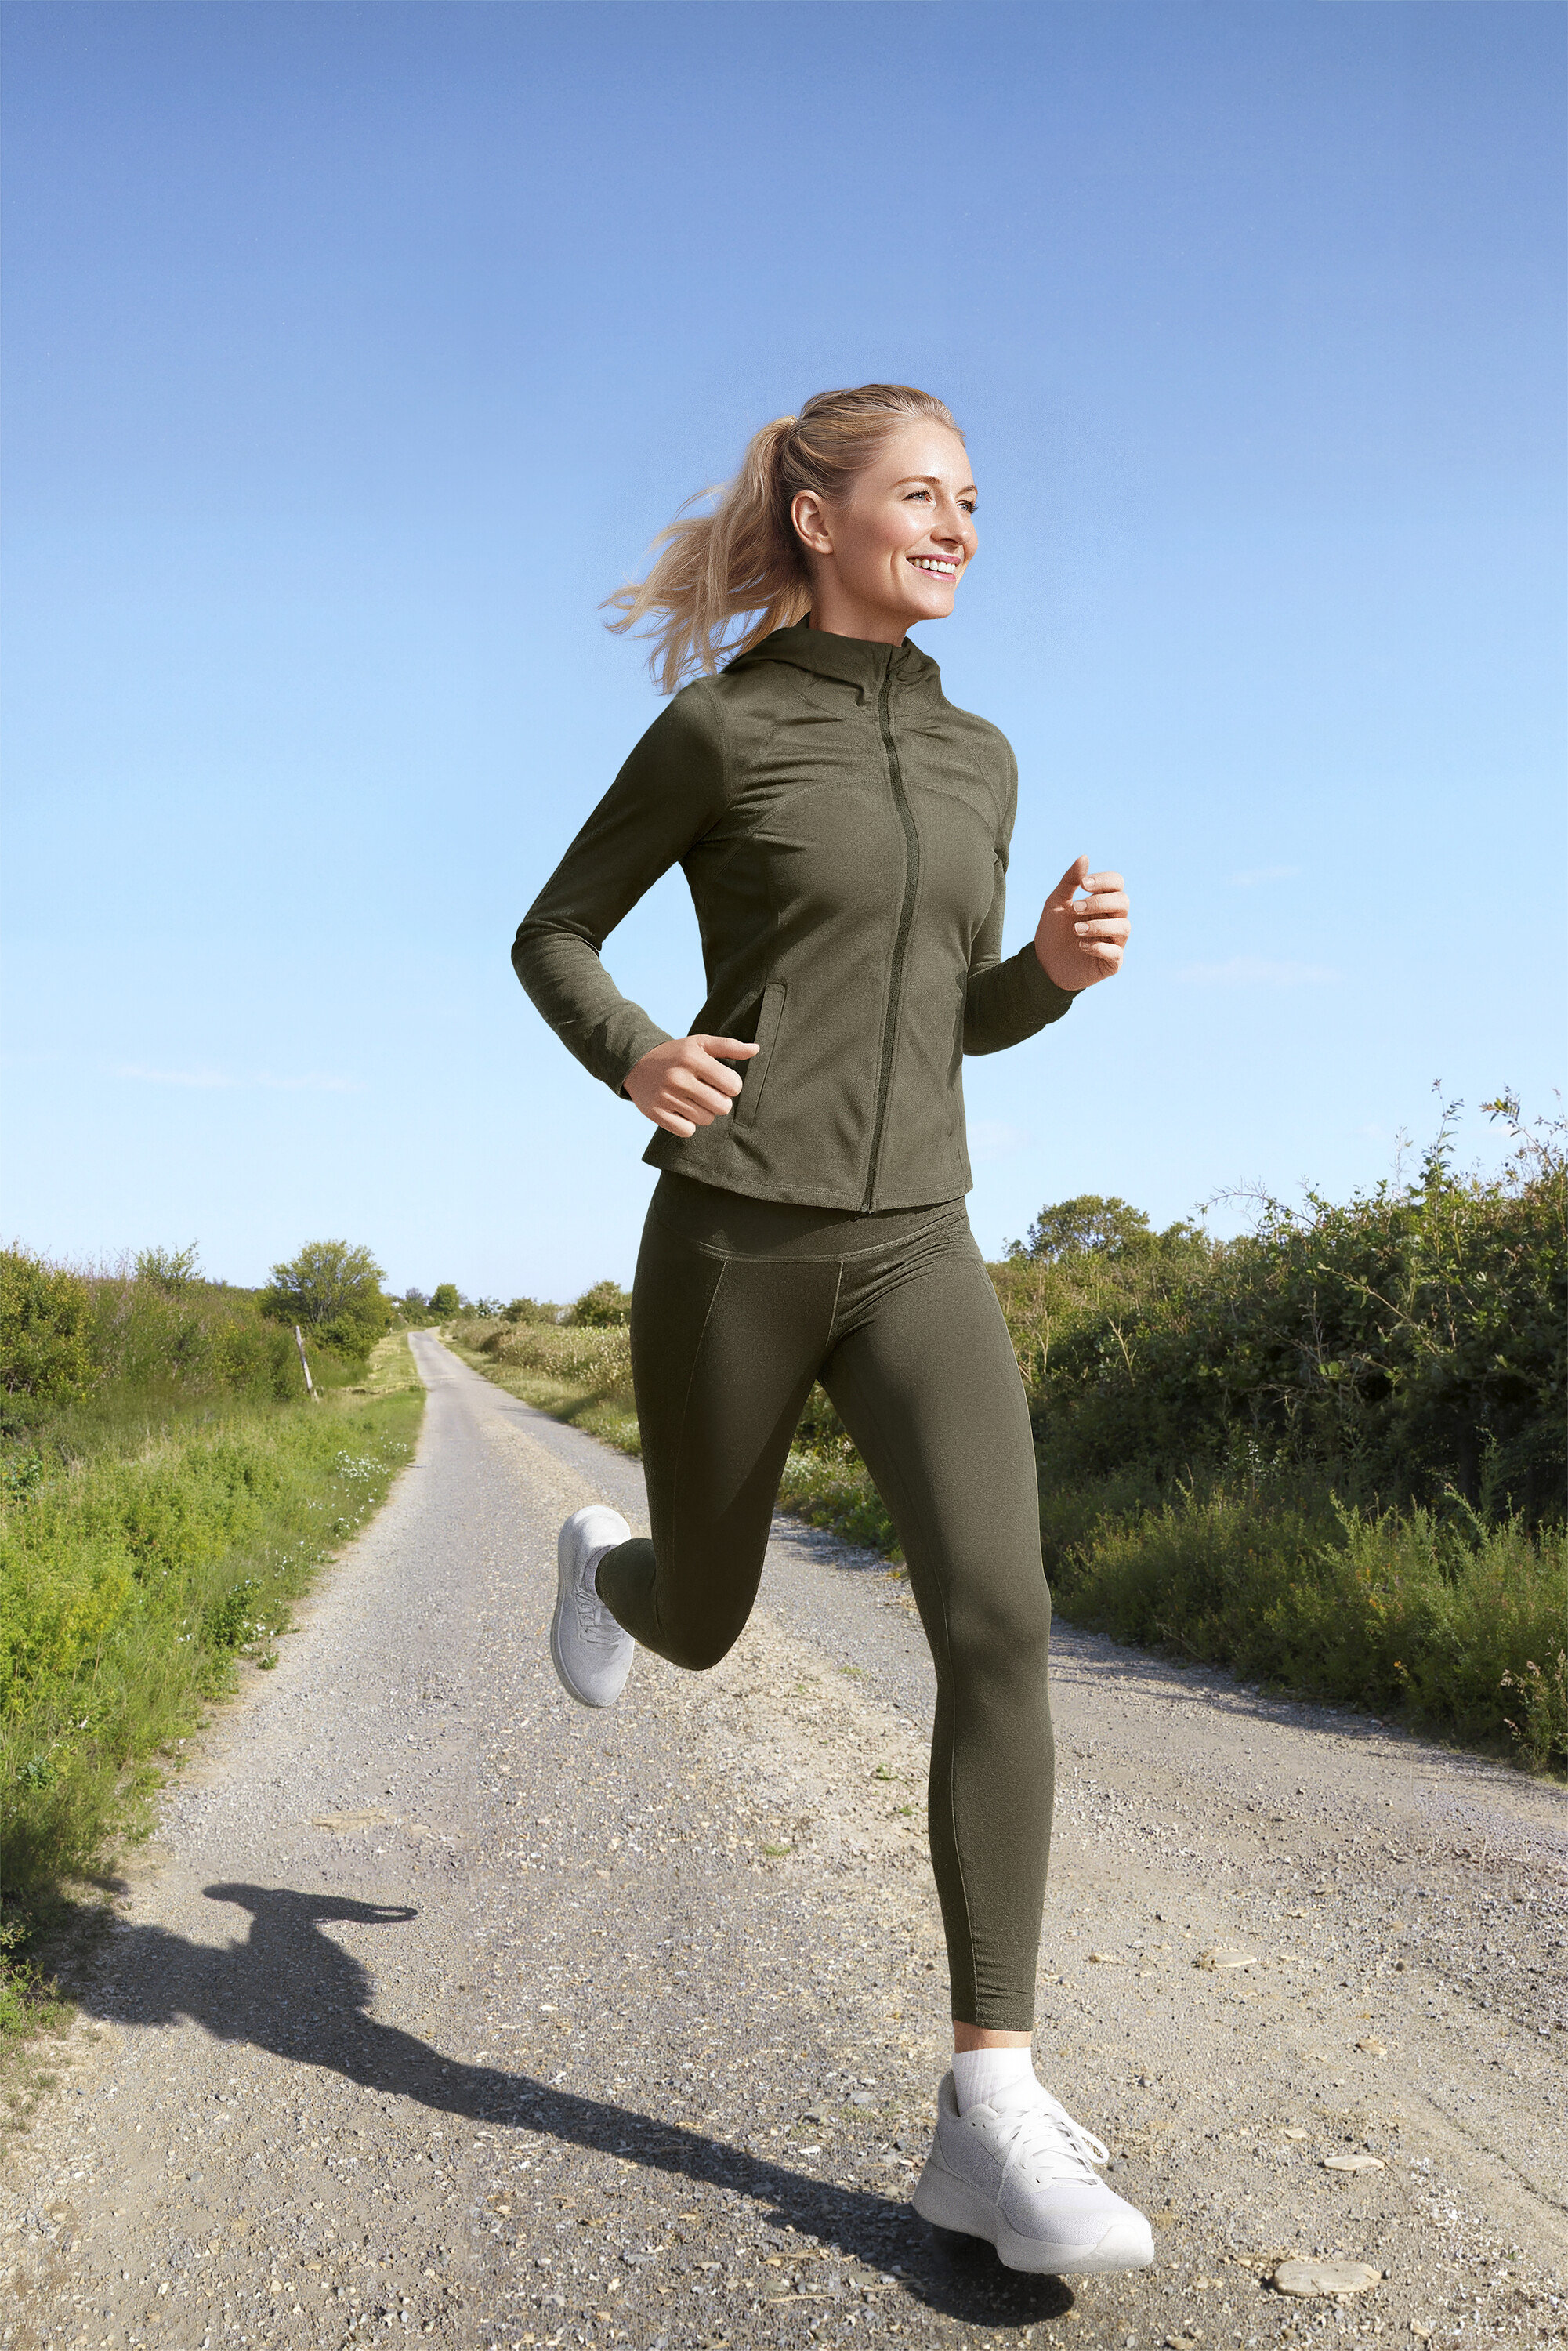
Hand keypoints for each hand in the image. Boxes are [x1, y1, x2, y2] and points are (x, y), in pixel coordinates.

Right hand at [624, 1034, 759, 1136]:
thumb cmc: (677, 1054)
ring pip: (706, 1120)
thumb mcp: (700, 1043)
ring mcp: (666, 1096)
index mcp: (693, 1058)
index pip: (733, 1085)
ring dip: (704, 1113)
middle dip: (720, 1102)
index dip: (731, 1086)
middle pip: (722, 1107)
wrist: (636, 1063)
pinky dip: (688, 1124)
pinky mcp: (656, 1113)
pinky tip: (680, 1110)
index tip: (721, 1081)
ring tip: (692, 1100)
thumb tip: (756, 1049)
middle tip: (707, 1093)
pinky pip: (687, 1131)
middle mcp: (679, 1078)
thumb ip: (729, 1046)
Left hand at [1033, 855, 1129, 991]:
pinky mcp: (1112, 962)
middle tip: (1075, 908)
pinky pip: (1115, 952)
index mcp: (1102, 902)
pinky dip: (1098, 947)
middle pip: (1123, 902)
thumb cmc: (1053, 931)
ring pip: (1123, 926)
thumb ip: (1070, 881)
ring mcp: (1115, 941)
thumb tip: (1084, 857)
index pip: (1117, 883)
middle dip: (1100, 903)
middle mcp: (1113, 919)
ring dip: (1098, 925)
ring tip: (1076, 930)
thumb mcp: (1056, 903)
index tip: (1083, 884)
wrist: (1043, 964)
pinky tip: (1080, 945)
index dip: (1104, 880)